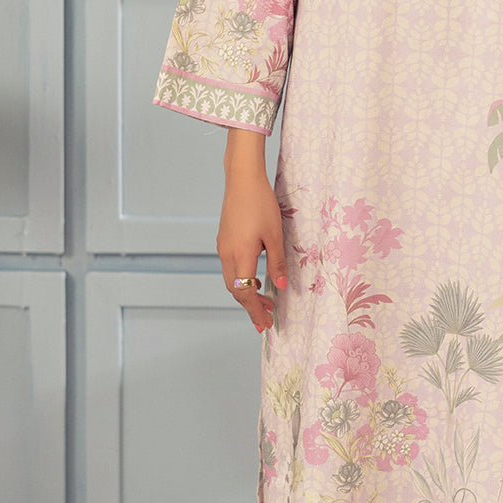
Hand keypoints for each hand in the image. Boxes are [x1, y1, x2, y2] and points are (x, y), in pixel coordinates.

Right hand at [217, 131, 286, 332]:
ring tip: (264, 301)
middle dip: (250, 306)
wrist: (242, 179)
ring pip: (231, 279)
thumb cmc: (260, 203)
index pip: (244, 293)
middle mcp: (226, 254)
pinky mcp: (223, 240)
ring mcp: (223, 247)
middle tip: (267, 319)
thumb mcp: (275, 235)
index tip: (266, 324)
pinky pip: (230, 268)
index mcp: (240, 255)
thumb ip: (277, 263)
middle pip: (235, 290)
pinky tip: (255, 279)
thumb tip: (280, 288)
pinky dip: (241, 279)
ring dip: (246, 293)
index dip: (255, 311)